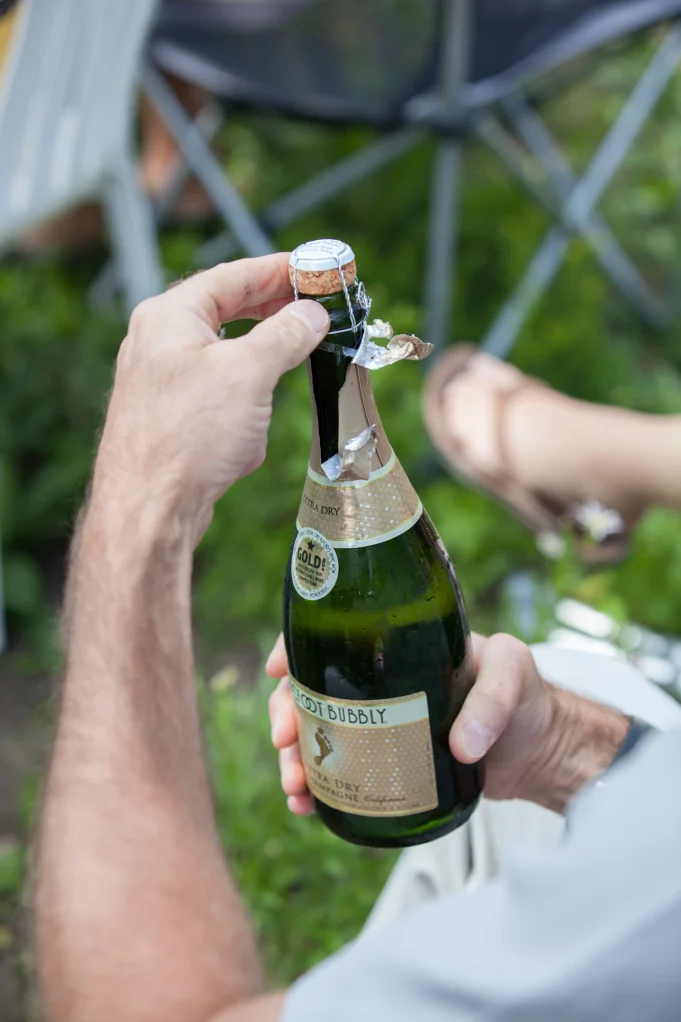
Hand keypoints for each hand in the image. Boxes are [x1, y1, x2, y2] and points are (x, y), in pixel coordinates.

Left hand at [91, 255, 328, 544]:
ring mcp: (161, 383)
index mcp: (169, 316)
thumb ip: (285, 335)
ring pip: (224, 358)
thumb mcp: (249, 373)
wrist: (149, 509)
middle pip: (225, 312)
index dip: (277, 270)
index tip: (313, 270)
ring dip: (259, 367)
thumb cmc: (188, 435)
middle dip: (272, 316)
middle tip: (313, 312)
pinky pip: (216, 398)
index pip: (232, 276)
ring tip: (291, 367)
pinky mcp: (170, 419)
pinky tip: (251, 434)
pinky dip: (242, 405)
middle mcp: (158, 343)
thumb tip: (312, 314)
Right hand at [265, 632, 560, 814]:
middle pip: (313, 688)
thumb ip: (492, 701)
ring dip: (296, 756)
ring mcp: (381, 723)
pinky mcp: (388, 762)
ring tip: (294, 787)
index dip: (298, 646)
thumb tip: (462, 744)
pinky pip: (341, 770)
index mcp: (401, 643)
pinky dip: (319, 788)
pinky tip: (307, 806)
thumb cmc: (528, 698)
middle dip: (286, 714)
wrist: (541, 751)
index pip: (336, 632)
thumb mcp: (515, 676)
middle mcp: (381, 680)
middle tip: (285, 742)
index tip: (278, 669)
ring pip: (319, 732)